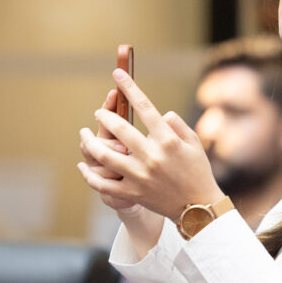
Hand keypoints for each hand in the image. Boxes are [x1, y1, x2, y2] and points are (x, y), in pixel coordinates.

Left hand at [77, 69, 224, 223]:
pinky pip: (103, 183)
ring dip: (90, 142)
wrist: (197, 208)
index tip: (117, 74)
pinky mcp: (132, 193)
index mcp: (168, 141)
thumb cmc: (198, 172)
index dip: (129, 88)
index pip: (145, 107)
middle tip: (98, 113)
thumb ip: (176, 124)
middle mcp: (152, 156)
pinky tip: (84, 164)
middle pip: (119, 129)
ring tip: (84, 134)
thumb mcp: (194, 143)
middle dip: (104, 116)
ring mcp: (139, 176)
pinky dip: (90, 174)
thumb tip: (160, 114)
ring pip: (104, 156)